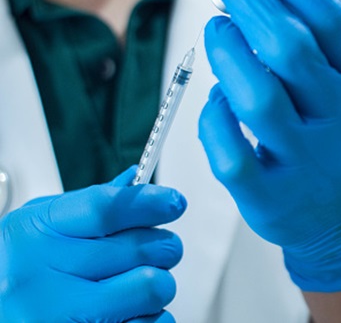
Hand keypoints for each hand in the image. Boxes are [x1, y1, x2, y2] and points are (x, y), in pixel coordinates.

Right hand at [0, 167, 185, 321]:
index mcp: (35, 233)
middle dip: (164, 245)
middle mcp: (42, 275)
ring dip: (160, 284)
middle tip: (159, 249)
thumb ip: (86, 207)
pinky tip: (134, 312)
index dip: (149, 202)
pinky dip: (154, 318)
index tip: (174, 202)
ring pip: (150, 287)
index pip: (106, 208)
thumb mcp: (37, 228)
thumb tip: (135, 181)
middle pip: (138, 247)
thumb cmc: (13, 270)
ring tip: (143, 283)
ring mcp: (56, 316)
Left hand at [199, 0, 340, 291]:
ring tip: (218, 30)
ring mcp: (309, 168)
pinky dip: (214, 115)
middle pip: (289, 50)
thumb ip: (324, 37)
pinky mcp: (271, 200)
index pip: (330, 21)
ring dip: (227, 52)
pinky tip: (218, 97)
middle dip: (249, 1)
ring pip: (256, 99)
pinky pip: (229, 151)